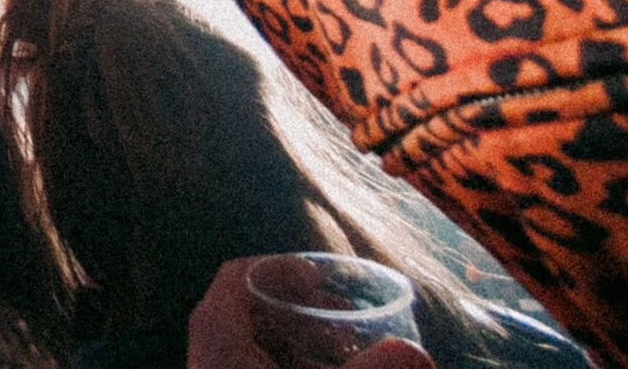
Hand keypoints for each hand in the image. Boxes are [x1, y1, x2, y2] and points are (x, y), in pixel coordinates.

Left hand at [187, 259, 433, 368]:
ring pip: (255, 342)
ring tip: (347, 352)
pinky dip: (291, 366)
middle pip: (250, 307)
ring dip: (302, 340)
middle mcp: (209, 350)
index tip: (323, 280)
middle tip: (349, 319)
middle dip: (304, 309)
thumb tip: (418, 353)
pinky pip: (256, 368)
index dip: (281, 269)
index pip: (238, 276)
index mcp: (218, 334)